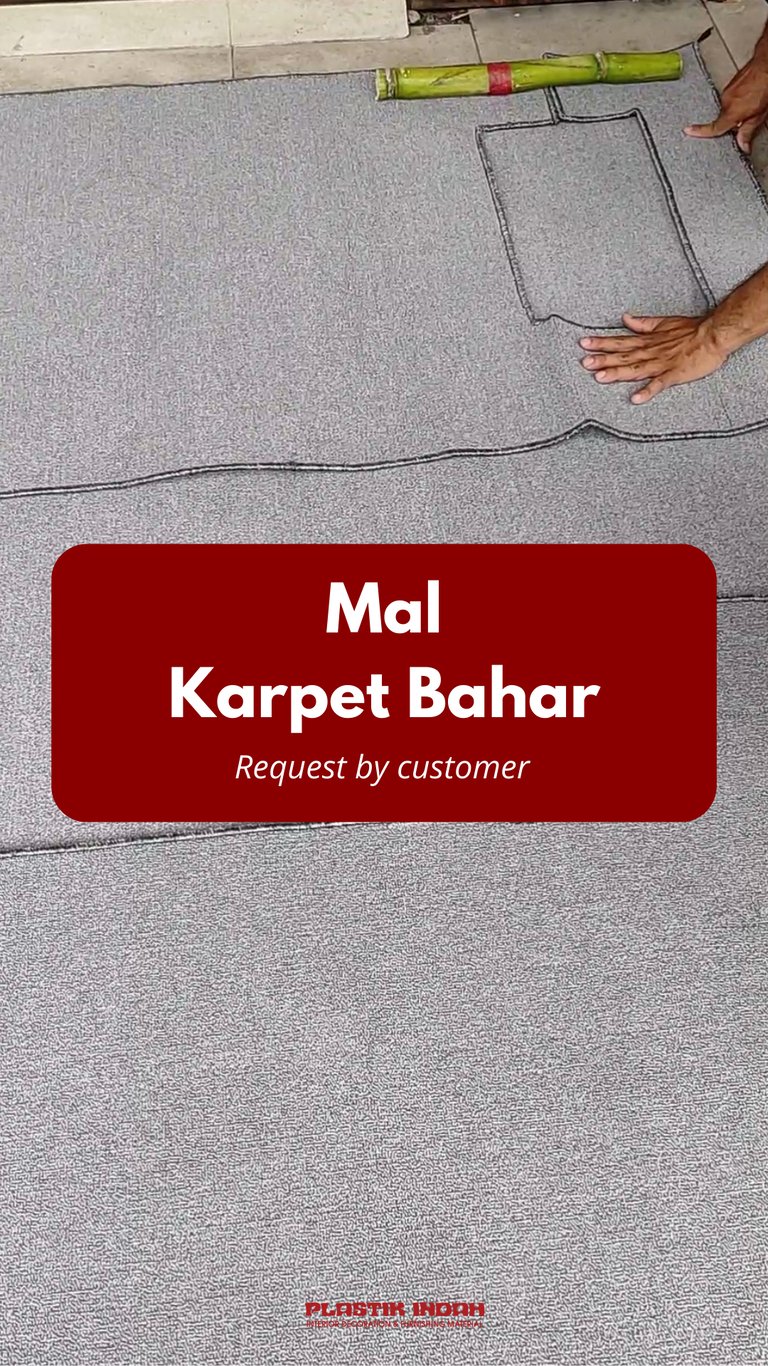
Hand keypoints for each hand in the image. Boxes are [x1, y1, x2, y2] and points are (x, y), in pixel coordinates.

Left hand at [579, 313, 728, 403]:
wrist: (714, 335)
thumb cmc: (691, 330)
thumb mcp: (664, 323)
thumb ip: (643, 323)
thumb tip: (625, 319)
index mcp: (648, 341)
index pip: (620, 341)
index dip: (602, 343)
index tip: (584, 344)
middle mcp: (651, 352)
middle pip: (623, 355)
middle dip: (603, 359)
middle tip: (584, 362)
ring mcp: (662, 363)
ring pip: (636, 368)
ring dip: (618, 373)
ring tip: (600, 378)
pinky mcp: (674, 374)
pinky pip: (659, 384)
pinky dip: (648, 391)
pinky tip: (635, 398)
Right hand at [686, 57, 767, 152]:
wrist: (766, 64)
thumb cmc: (765, 86)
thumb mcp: (760, 114)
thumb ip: (748, 131)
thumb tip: (742, 145)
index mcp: (732, 112)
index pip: (714, 127)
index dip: (699, 131)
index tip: (688, 131)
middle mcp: (726, 101)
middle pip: (724, 119)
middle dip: (732, 122)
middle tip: (747, 119)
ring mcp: (727, 91)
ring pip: (728, 107)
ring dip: (736, 109)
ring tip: (751, 103)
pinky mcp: (731, 84)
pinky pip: (730, 98)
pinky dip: (737, 100)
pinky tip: (749, 95)